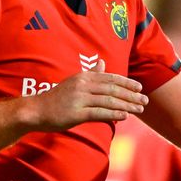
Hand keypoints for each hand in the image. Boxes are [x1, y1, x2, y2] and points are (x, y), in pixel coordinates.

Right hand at [28, 60, 147, 130]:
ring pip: (109, 101)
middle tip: (145, 101)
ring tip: (139, 110)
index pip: (110, 78)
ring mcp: (79, 99)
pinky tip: (124, 116)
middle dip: (131, 95)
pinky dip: (114, 114)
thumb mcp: (73, 82)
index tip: (140, 88)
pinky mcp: (76, 113)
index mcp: (83, 77)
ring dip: (127, 105)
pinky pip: (99, 113)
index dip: (127, 83)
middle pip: (113, 89)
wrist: (36, 110)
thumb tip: (102, 63)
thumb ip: (90, 74)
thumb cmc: (56, 98)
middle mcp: (82, 85)